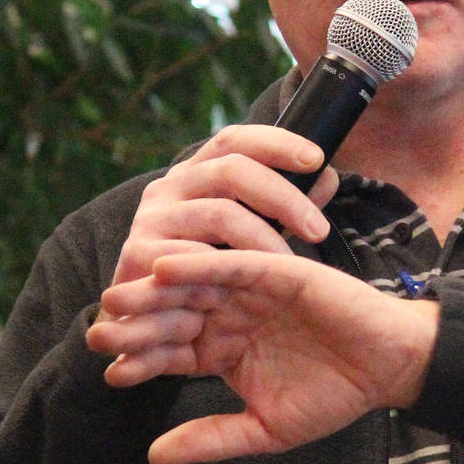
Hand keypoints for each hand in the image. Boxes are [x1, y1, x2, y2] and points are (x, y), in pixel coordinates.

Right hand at [88, 125, 337, 384]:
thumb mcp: (245, 237)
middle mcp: (169, 188)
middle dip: (284, 197)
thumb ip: (281, 208)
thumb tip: (327, 177)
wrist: (143, 322)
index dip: (277, 142)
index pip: (235, 140)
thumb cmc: (202, 276)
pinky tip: (250, 291)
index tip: (317, 159)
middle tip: (320, 231)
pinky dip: (228, 272)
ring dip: (265, 241)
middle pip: (233, 169)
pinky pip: (195, 257)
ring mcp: (150, 219)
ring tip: (292, 270)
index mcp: (195, 175)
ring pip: (220, 213)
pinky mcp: (137, 254)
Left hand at [90, 244, 440, 463]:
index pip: (171, 354)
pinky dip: (199, 263)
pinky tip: (165, 268)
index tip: (111, 375)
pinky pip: (230, 263)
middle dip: (135, 326)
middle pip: (171, 317)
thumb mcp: (265, 429)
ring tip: (117, 297)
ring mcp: (249, 289)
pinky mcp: (276, 268)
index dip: (142, 363)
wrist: (388, 367)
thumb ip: (212, 438)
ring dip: (153, 291)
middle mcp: (228, 315)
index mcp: (221, 350)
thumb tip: (153, 459)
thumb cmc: (334, 397)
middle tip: (98, 332)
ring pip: (191, 286)